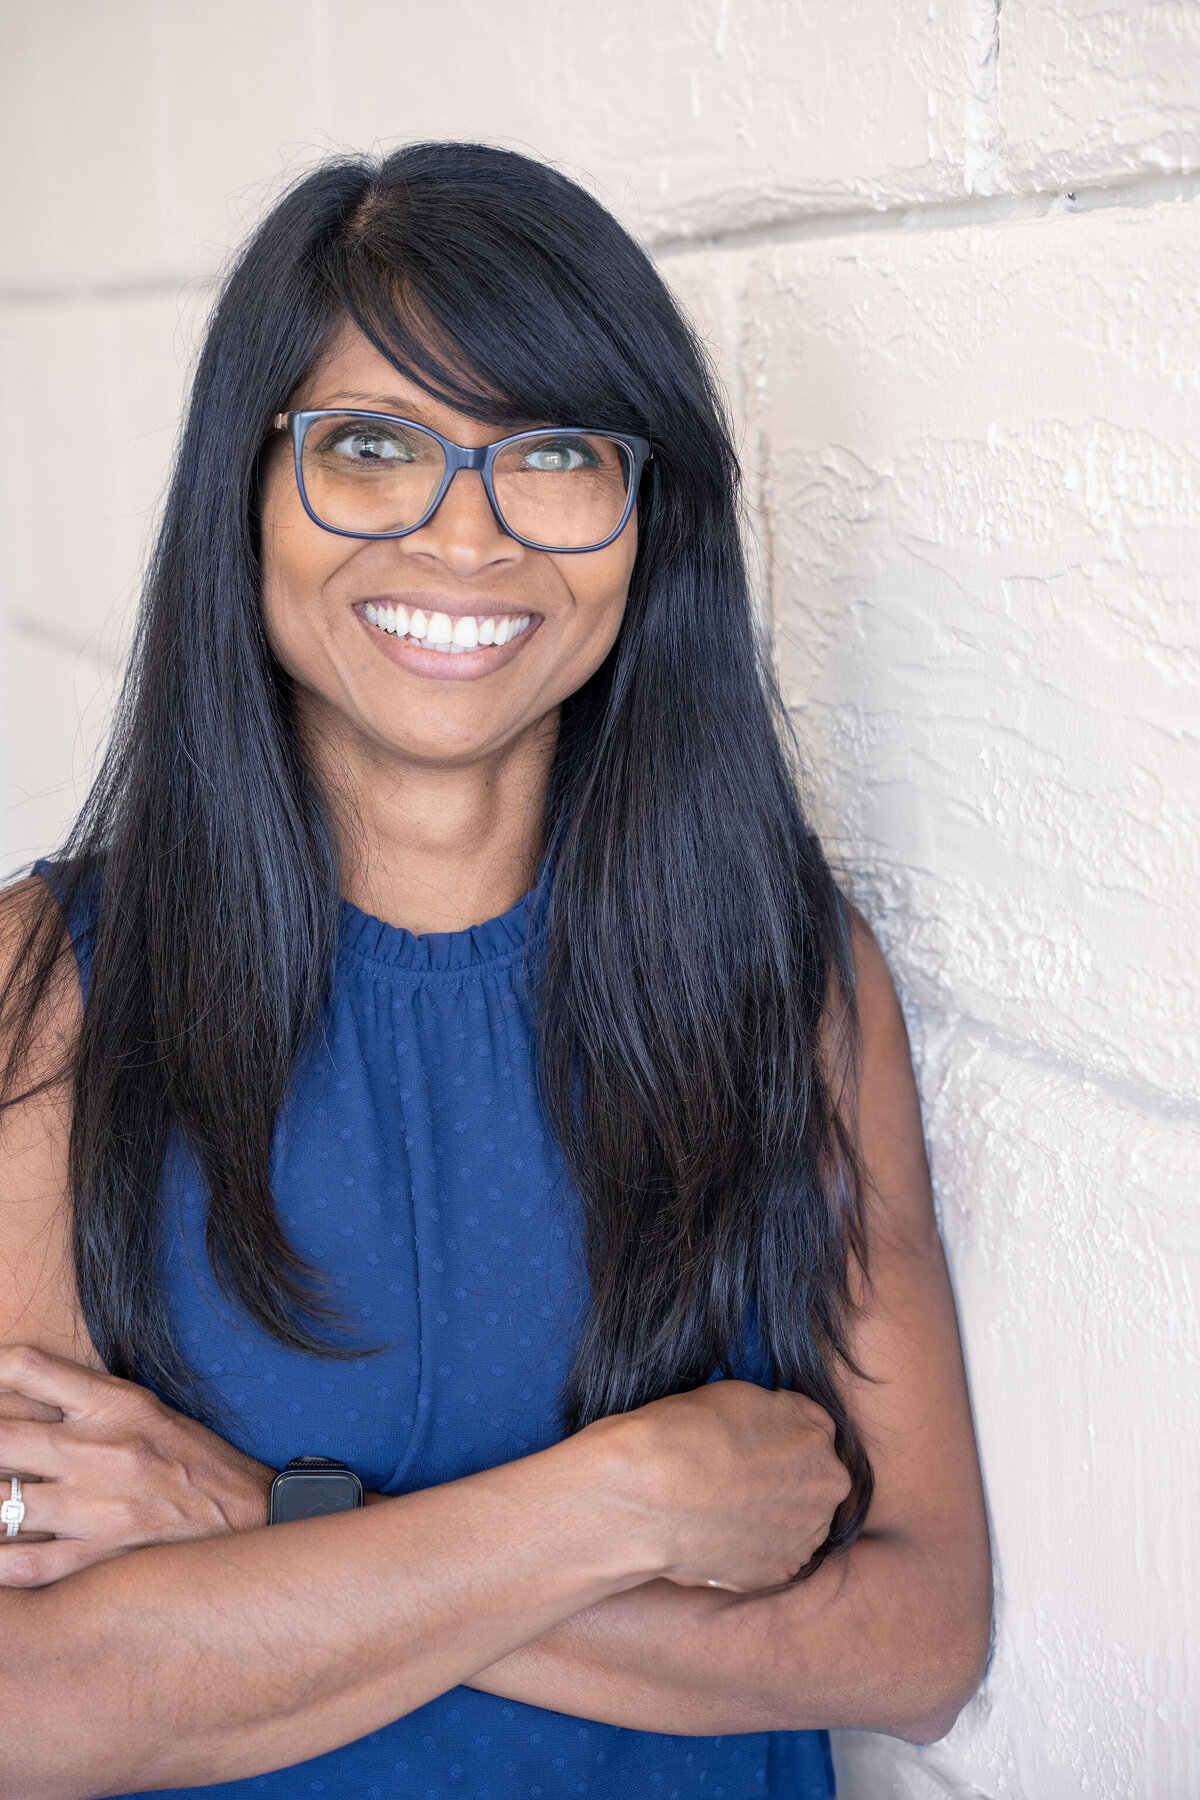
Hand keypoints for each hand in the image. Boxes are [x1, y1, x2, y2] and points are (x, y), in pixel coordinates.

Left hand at [0, 1344, 274, 1586]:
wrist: (250, 1516)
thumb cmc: (191, 1461)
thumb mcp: (144, 1409)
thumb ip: (83, 1402)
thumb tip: (16, 1402)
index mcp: (114, 1404)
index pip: (28, 1368)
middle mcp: (99, 1450)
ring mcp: (96, 1507)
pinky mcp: (98, 1558)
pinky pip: (21, 1563)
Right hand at [589, 1379, 852, 1593]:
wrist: (654, 1491)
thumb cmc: (688, 1434)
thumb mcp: (741, 1395)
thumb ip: (775, 1415)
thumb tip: (772, 1430)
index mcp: (817, 1433)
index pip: (812, 1431)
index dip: (781, 1438)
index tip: (757, 1447)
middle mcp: (826, 1485)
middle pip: (814, 1479)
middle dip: (785, 1479)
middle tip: (741, 1482)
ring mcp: (808, 1532)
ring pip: (798, 1520)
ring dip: (774, 1517)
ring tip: (726, 1511)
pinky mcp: (783, 1570)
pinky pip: (776, 1555)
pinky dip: (754, 1547)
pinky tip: (721, 1535)